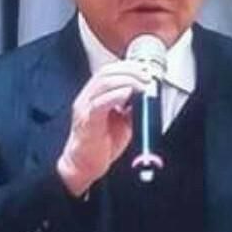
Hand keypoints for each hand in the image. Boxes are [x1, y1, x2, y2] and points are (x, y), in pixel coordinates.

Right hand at [56, 61, 152, 196]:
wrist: (84, 165)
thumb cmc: (101, 144)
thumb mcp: (121, 121)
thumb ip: (131, 108)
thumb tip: (147, 97)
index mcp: (94, 95)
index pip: (108, 70)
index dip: (127, 66)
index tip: (145, 69)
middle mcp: (86, 98)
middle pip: (106, 73)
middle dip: (130, 71)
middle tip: (147, 77)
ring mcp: (84, 108)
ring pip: (103, 84)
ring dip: (126, 80)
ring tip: (142, 85)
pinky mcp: (86, 122)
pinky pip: (99, 104)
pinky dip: (115, 96)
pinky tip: (127, 95)